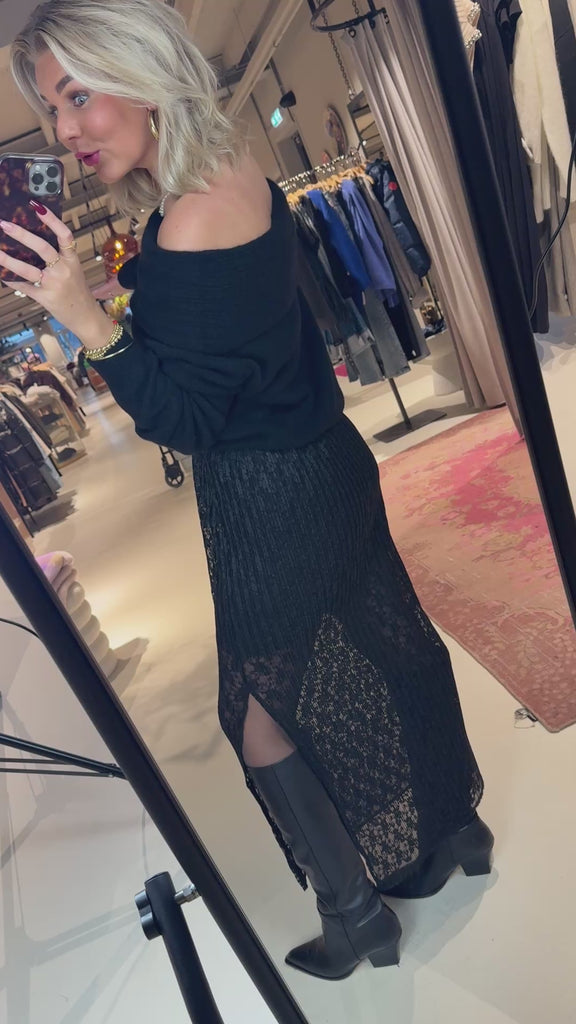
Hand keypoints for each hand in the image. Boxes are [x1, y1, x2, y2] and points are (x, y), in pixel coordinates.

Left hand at [0, 203, 101, 338]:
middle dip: (22, 235)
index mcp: (72, 260)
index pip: (64, 235)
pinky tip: (2, 275)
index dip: (52, 220)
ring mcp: (54, 284)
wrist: (85, 317)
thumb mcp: (73, 271)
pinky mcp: (45, 298)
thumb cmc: (77, 291)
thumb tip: (31, 240)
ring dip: (8, 260)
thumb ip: (58, 257)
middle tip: (4, 224)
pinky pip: (24, 287)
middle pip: (42, 248)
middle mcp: (64, 270)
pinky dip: (11, 281)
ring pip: (28, 270)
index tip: (37, 207)